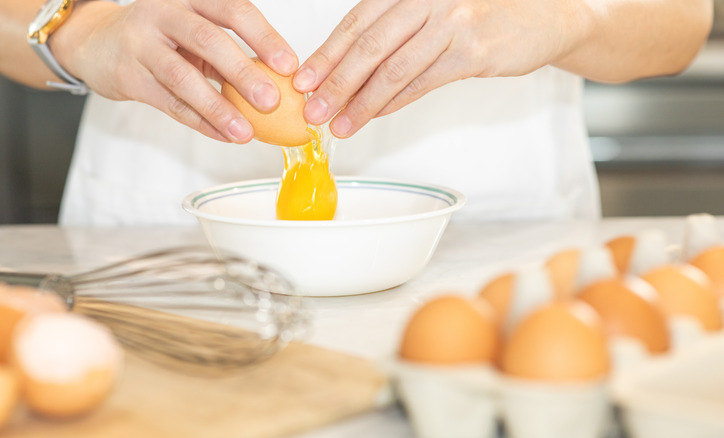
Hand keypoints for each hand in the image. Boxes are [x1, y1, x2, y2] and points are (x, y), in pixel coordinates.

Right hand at [51, 0, 298, 142]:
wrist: (95, 43)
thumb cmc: (159, 39)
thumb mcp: (193, 35)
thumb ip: (228, 55)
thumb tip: (277, 87)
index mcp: (191, 0)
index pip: (233, 11)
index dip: (263, 37)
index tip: (289, 65)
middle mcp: (165, 15)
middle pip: (209, 40)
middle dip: (243, 72)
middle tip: (271, 101)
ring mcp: (141, 44)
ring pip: (183, 78)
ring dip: (218, 107)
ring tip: (245, 132)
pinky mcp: (128, 76)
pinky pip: (169, 103)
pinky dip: (199, 122)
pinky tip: (223, 135)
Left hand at [293, 0, 587, 137]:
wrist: (546, 17)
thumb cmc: (483, 14)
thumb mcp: (434, 9)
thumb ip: (395, 30)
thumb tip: (348, 71)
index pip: (357, 21)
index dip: (327, 53)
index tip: (303, 81)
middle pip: (369, 46)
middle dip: (335, 83)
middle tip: (312, 110)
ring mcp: (452, 23)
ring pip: (393, 69)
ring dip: (361, 102)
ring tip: (339, 125)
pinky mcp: (472, 51)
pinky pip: (422, 83)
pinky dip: (394, 103)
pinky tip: (375, 116)